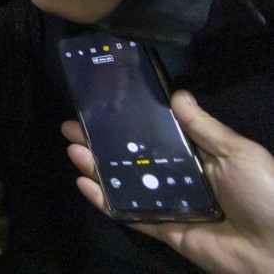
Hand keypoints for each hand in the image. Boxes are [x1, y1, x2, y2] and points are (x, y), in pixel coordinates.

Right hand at [64, 92, 273, 273]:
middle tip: (72, 127)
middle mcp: (182, 179)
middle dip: (103, 143)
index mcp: (202, 157)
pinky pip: (131, 215)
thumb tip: (177, 94)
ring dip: (98, 168)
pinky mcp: (166, 231)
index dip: (130, 123)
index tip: (101, 107)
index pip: (158, 136)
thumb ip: (204, 127)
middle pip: (135, 159)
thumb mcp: (239, 152)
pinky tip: (84, 184)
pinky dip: (106, 202)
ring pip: (127, 185)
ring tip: (73, 149)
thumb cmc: (264, 194)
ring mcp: (171, 206)